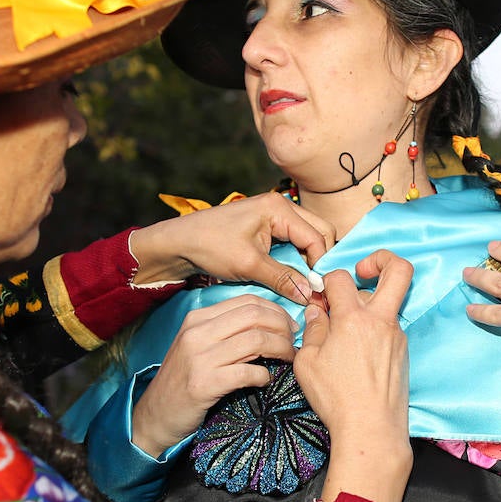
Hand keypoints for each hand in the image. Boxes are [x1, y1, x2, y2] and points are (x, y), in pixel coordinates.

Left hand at [127, 193, 336, 303]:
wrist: (179, 243)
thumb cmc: (210, 247)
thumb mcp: (249, 265)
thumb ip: (283, 279)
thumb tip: (311, 295)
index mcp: (278, 208)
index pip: (316, 237)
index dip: (321, 266)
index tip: (319, 291)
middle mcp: (280, 206)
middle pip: (318, 232)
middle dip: (318, 260)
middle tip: (314, 287)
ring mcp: (273, 215)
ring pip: (307, 237)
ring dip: (307, 260)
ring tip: (304, 285)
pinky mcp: (266, 226)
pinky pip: (292, 241)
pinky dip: (295, 258)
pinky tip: (291, 276)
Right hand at [131, 294, 298, 457]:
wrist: (155, 415)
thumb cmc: (182, 380)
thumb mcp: (197, 346)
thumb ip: (224, 331)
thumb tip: (267, 323)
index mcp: (197, 319)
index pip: (247, 302)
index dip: (276, 311)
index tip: (289, 326)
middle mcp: (197, 333)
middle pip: (255, 316)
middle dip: (283, 327)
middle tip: (293, 342)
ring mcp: (199, 358)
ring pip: (256, 340)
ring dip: (281, 350)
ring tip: (288, 360)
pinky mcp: (205, 384)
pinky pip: (248, 372)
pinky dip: (264, 376)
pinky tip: (265, 381)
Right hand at [294, 250, 412, 501]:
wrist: (371, 429)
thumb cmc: (335, 398)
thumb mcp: (307, 362)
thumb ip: (312, 329)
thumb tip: (318, 311)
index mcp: (354, 318)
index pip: (341, 278)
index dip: (325, 280)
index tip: (318, 294)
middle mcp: (381, 321)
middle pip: (399, 270)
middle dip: (380, 259)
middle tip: (361, 272)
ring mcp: (397, 336)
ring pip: (388, 302)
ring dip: (368, 304)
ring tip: (344, 329)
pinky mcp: (403, 352)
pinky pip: (388, 327)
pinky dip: (372, 329)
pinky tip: (355, 352)